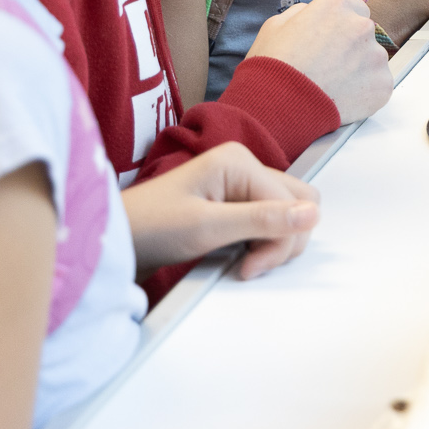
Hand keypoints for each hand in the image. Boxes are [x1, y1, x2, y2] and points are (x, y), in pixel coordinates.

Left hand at [120, 143, 319, 280]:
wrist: (114, 241)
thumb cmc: (149, 227)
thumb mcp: (208, 227)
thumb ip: (263, 220)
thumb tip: (313, 214)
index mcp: (239, 161)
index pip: (291, 201)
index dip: (279, 239)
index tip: (251, 266)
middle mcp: (244, 167)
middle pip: (297, 203)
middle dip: (283, 239)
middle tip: (251, 265)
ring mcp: (239, 186)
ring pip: (286, 215)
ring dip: (273, 244)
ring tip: (242, 263)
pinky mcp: (233, 205)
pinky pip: (267, 222)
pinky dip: (261, 244)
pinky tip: (239, 256)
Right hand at [245, 0, 392, 123]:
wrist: (279, 105)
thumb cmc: (274, 67)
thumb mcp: (276, 25)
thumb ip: (302, 13)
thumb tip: (311, 13)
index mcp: (337, 8)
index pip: (355, 9)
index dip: (342, 27)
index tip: (333, 41)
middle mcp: (361, 27)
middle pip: (364, 35)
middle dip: (351, 48)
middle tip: (330, 67)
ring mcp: (375, 56)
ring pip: (373, 60)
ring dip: (359, 70)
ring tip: (333, 86)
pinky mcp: (382, 84)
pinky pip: (378, 85)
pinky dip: (365, 93)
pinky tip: (343, 98)